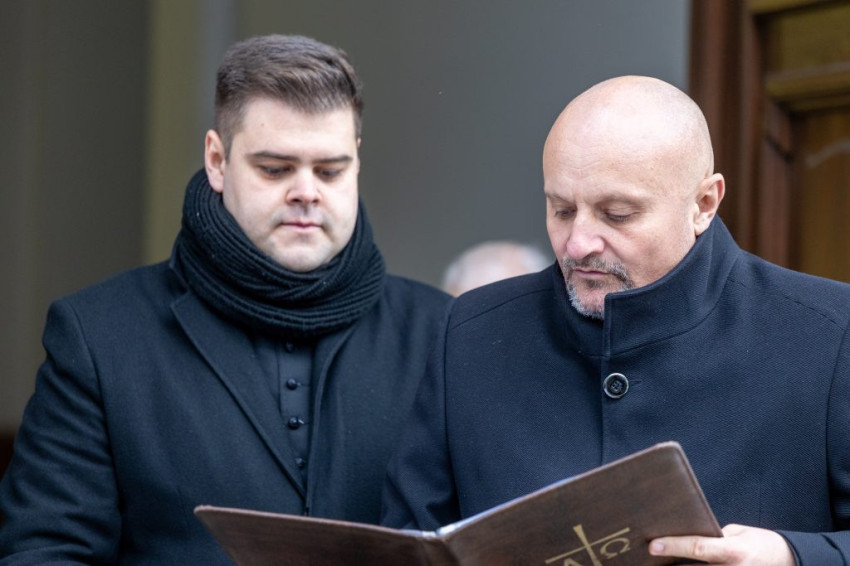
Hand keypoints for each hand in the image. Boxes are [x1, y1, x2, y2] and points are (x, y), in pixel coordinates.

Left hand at [648, 524, 794, 564]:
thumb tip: (686, 541)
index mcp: (733, 550)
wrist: (789, 561)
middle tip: (645, 558)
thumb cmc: (760, 543)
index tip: (653, 545)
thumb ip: (713, 538)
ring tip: (659, 564)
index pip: (698, 548)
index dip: (674, 546)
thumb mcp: (738, 534)